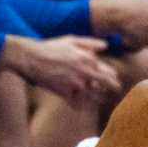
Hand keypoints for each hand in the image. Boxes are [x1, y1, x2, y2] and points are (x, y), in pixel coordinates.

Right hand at [3, 35, 120, 102]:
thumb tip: (106, 46)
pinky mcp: (65, 93)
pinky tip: (80, 106)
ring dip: (97, 99)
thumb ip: (90, 43)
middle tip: (117, 92)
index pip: (108, 72)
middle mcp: (85, 72)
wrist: (31, 58)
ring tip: (100, 100)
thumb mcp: (71, 40)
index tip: (114, 80)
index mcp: (88, 59)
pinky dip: (79, 106)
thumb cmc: (50, 47)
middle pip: (106, 85)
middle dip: (113, 88)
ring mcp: (75, 84)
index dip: (113, 77)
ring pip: (93, 97)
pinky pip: (77, 104)